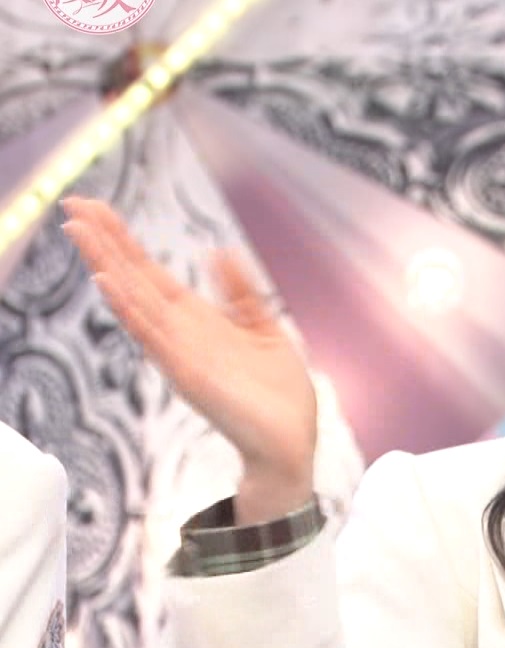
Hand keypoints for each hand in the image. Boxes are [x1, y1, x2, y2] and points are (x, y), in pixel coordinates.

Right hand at [61, 197, 316, 521]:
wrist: (290, 441)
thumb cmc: (277, 393)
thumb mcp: (265, 328)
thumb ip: (241, 292)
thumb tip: (218, 250)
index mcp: (197, 323)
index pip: (151, 275)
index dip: (125, 241)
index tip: (95, 208)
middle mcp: (180, 336)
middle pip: (135, 282)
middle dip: (106, 244)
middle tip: (71, 205)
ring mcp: (180, 355)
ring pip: (136, 303)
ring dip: (108, 268)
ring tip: (81, 234)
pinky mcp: (190, 376)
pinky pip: (156, 338)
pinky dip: (132, 311)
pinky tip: (111, 284)